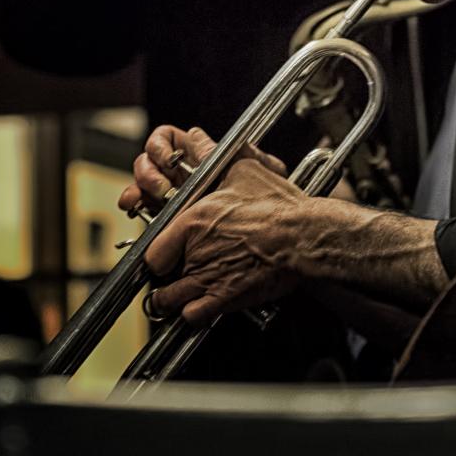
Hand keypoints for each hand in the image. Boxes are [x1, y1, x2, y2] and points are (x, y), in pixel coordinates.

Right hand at [118, 125, 285, 213]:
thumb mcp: (258, 172)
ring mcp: (168, 194)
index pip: (167, 139)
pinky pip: (139, 204)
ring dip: (139, 185)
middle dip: (149, 170)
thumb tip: (210, 137)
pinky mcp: (161, 216)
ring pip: (142, 180)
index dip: (161, 145)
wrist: (257, 239)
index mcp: (196, 157)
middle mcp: (178, 173)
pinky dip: (132, 202)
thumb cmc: (262, 201)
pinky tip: (133, 206)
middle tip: (163, 188)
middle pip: (149, 159)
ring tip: (143, 199)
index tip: (168, 160)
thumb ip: (246, 152)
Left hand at [143, 158, 305, 323]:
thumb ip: (211, 156)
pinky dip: (195, 315)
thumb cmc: (278, 206)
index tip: (164, 256)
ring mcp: (208, 278)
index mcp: (192, 222)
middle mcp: (195, 252)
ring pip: (170, 301)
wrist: (304, 236)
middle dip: (165, 279)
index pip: (152, 251)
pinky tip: (202, 308)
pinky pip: (194, 316)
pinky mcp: (225, 299)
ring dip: (172, 301)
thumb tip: (197, 138)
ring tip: (178, 298)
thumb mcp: (242, 172)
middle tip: (174, 277)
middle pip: (159, 278)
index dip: (157, 255)